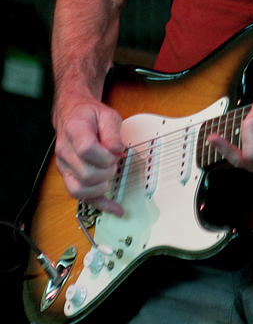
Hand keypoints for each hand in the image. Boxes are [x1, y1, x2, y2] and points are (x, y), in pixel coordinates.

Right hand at [54, 97, 124, 215]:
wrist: (72, 114)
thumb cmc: (90, 115)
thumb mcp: (107, 114)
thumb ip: (113, 132)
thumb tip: (117, 151)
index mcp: (74, 130)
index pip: (87, 149)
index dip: (106, 155)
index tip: (117, 152)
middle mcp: (65, 151)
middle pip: (86, 174)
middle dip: (108, 171)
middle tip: (115, 161)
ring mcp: (64, 166)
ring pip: (79, 190)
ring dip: (102, 186)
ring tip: (110, 174)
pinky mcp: (69, 177)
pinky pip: (81, 197)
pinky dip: (100, 204)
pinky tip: (115, 208)